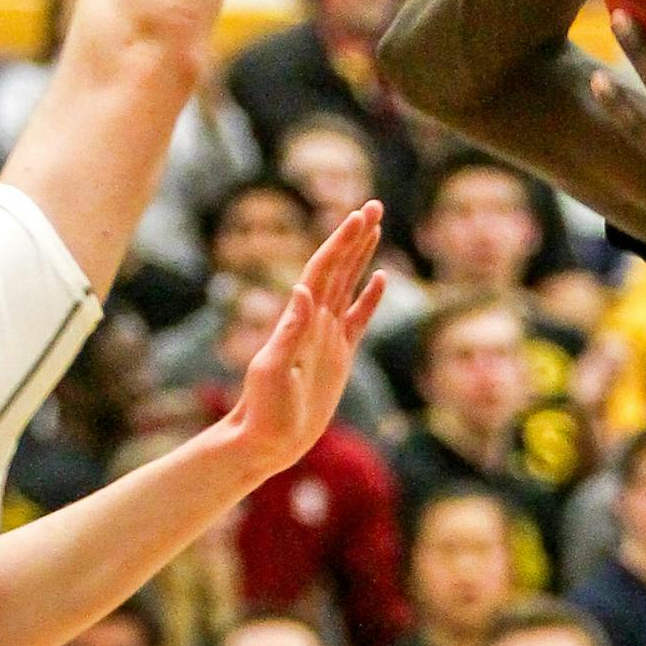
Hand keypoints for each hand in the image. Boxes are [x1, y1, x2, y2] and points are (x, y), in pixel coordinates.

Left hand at [212, 203, 383, 475]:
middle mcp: (314, 321)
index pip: (323, 270)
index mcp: (300, 320)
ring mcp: (327, 337)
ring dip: (361, 255)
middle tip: (375, 204)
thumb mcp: (272, 371)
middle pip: (338, 268)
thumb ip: (288, 332)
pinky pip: (359, 318)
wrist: (265, 441)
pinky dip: (370, 297)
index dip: (341, 242)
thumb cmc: (264, 411)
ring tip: (376, 227)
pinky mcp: (339, 356)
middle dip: (355, 236)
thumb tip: (303, 290)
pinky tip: (381, 278)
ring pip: (348, 285)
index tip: (358, 215)